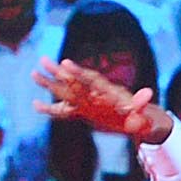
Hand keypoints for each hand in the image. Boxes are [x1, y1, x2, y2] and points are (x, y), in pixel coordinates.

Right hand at [33, 60, 169, 144]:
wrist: (139, 121)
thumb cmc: (141, 117)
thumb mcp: (144, 113)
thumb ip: (141, 105)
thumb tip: (147, 93)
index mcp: (108, 92)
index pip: (91, 79)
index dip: (78, 72)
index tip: (65, 63)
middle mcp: (94, 93)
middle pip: (74, 81)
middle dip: (58, 72)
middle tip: (43, 60)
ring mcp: (87, 102)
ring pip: (66, 91)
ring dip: (50, 83)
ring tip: (33, 73)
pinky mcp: (82, 111)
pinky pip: (64, 109)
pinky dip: (51, 108)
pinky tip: (35, 105)